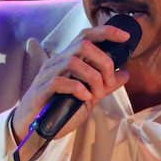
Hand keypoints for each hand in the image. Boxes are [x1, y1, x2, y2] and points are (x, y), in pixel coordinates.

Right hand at [11, 24, 133, 141]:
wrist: (34, 128)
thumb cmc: (60, 109)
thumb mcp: (89, 96)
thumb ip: (106, 84)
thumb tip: (126, 73)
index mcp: (68, 59)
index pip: (86, 36)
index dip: (106, 32)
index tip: (125, 37)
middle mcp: (57, 62)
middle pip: (83, 45)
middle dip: (104, 61)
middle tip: (109, 81)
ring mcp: (47, 75)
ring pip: (73, 62)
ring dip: (93, 78)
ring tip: (97, 94)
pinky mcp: (41, 90)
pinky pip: (60, 82)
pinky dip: (78, 88)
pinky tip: (84, 98)